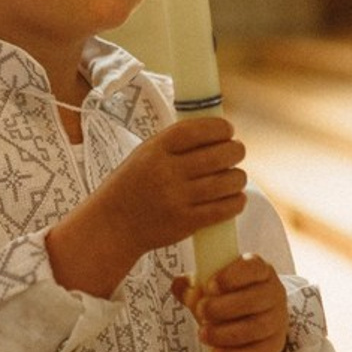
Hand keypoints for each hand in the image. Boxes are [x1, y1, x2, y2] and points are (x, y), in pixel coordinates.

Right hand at [104, 117, 248, 251]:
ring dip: (238, 177)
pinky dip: (236, 201)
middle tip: (236, 152)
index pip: (196, 131)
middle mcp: (166, 172)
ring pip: (227, 182)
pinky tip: (234, 197)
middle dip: (236, 150)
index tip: (227, 129)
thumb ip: (174, 143)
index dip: (219, 127)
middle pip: (218, 155)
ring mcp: (177, 198)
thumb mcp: (143, 155)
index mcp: (155, 150)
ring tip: (235, 177)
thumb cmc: (131, 185)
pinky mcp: (186, 222)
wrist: (112, 224)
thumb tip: (214, 131)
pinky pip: (224, 208)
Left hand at [173, 253, 288, 351]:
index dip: (232, 276)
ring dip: (226, 333)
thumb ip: (192, 284)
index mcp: (259, 270)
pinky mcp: (275, 345)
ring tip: (203, 334)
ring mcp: (278, 320)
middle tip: (200, 311)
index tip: (210, 286)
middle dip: (223, 308)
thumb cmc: (226, 295)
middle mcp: (273, 292)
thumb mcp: (210, 284)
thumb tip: (181, 287)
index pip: (253, 268)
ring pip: (257, 328)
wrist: (251, 322)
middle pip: (254, 300)